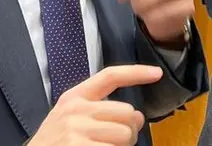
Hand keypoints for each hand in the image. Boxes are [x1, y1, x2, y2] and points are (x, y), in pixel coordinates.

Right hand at [28, 65, 162, 145]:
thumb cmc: (55, 144)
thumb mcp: (70, 120)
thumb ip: (101, 111)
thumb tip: (137, 116)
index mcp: (74, 98)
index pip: (109, 76)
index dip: (136, 73)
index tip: (157, 73)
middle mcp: (75, 110)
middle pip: (127, 113)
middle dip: (129, 131)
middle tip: (115, 142)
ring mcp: (77, 131)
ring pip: (125, 135)